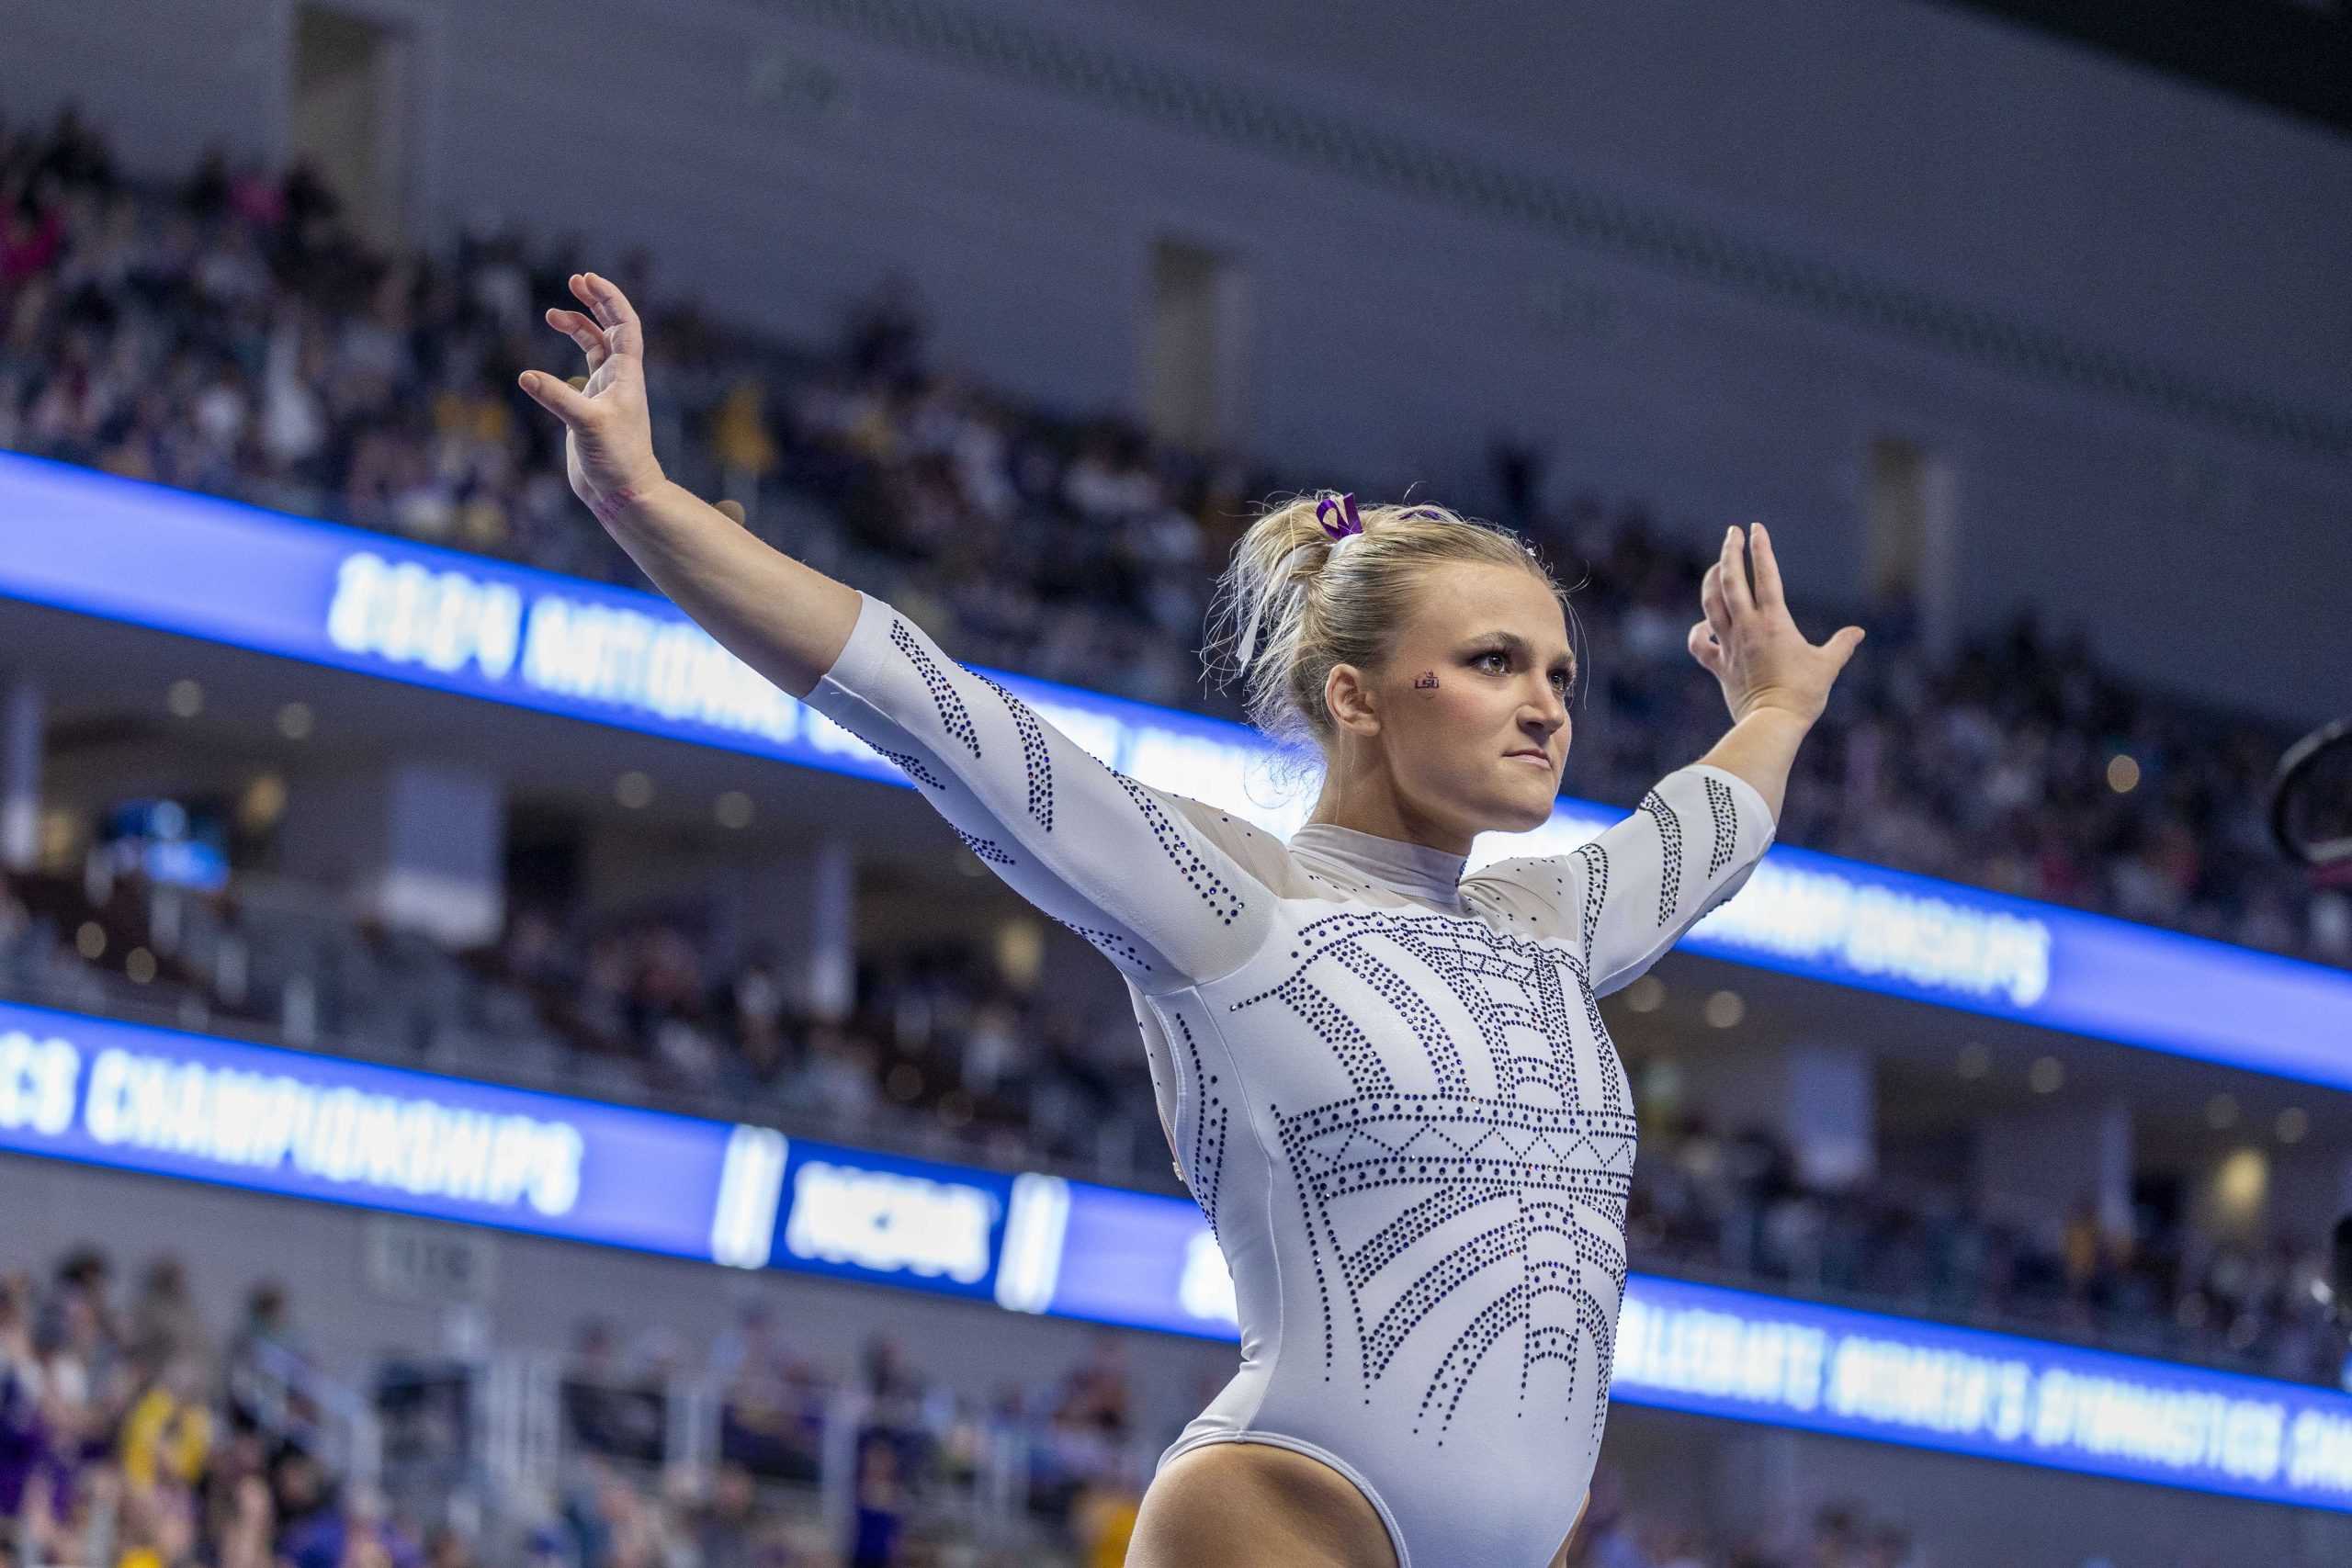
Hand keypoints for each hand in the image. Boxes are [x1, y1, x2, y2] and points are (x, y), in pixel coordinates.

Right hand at [517, 271, 666, 520]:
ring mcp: (604, 392)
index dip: (610, 299)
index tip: (587, 280)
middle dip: (596, 303)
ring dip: (578, 327)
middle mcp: (619, 379)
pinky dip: (565, 359)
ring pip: (594, 348)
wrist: (621, 492)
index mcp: (627, 375)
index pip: (624, 325)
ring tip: (552, 313)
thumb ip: (557, 398)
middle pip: (611, 329)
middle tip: (575, 279)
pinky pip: (580, 371)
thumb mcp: (586, 425)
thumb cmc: (616, 460)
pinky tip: (545, 358)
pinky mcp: (589, 408)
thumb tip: (525, 375)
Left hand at [1688, 522, 1864, 726]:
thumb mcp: (1828, 665)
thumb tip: (1858, 632)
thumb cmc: (1804, 694)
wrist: (1773, 723)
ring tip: (1716, 566)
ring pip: (1711, 604)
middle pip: (1731, 581)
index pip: (1766, 576)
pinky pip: (1699, 644)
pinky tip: (1702, 625)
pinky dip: (1697, 632)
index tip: (1756, 528)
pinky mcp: (1718, 665)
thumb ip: (1842, 645)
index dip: (1761, 549)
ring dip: (1711, 581)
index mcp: (1774, 622)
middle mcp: (1747, 628)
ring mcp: (1729, 645)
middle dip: (1730, 552)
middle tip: (1732, 533)